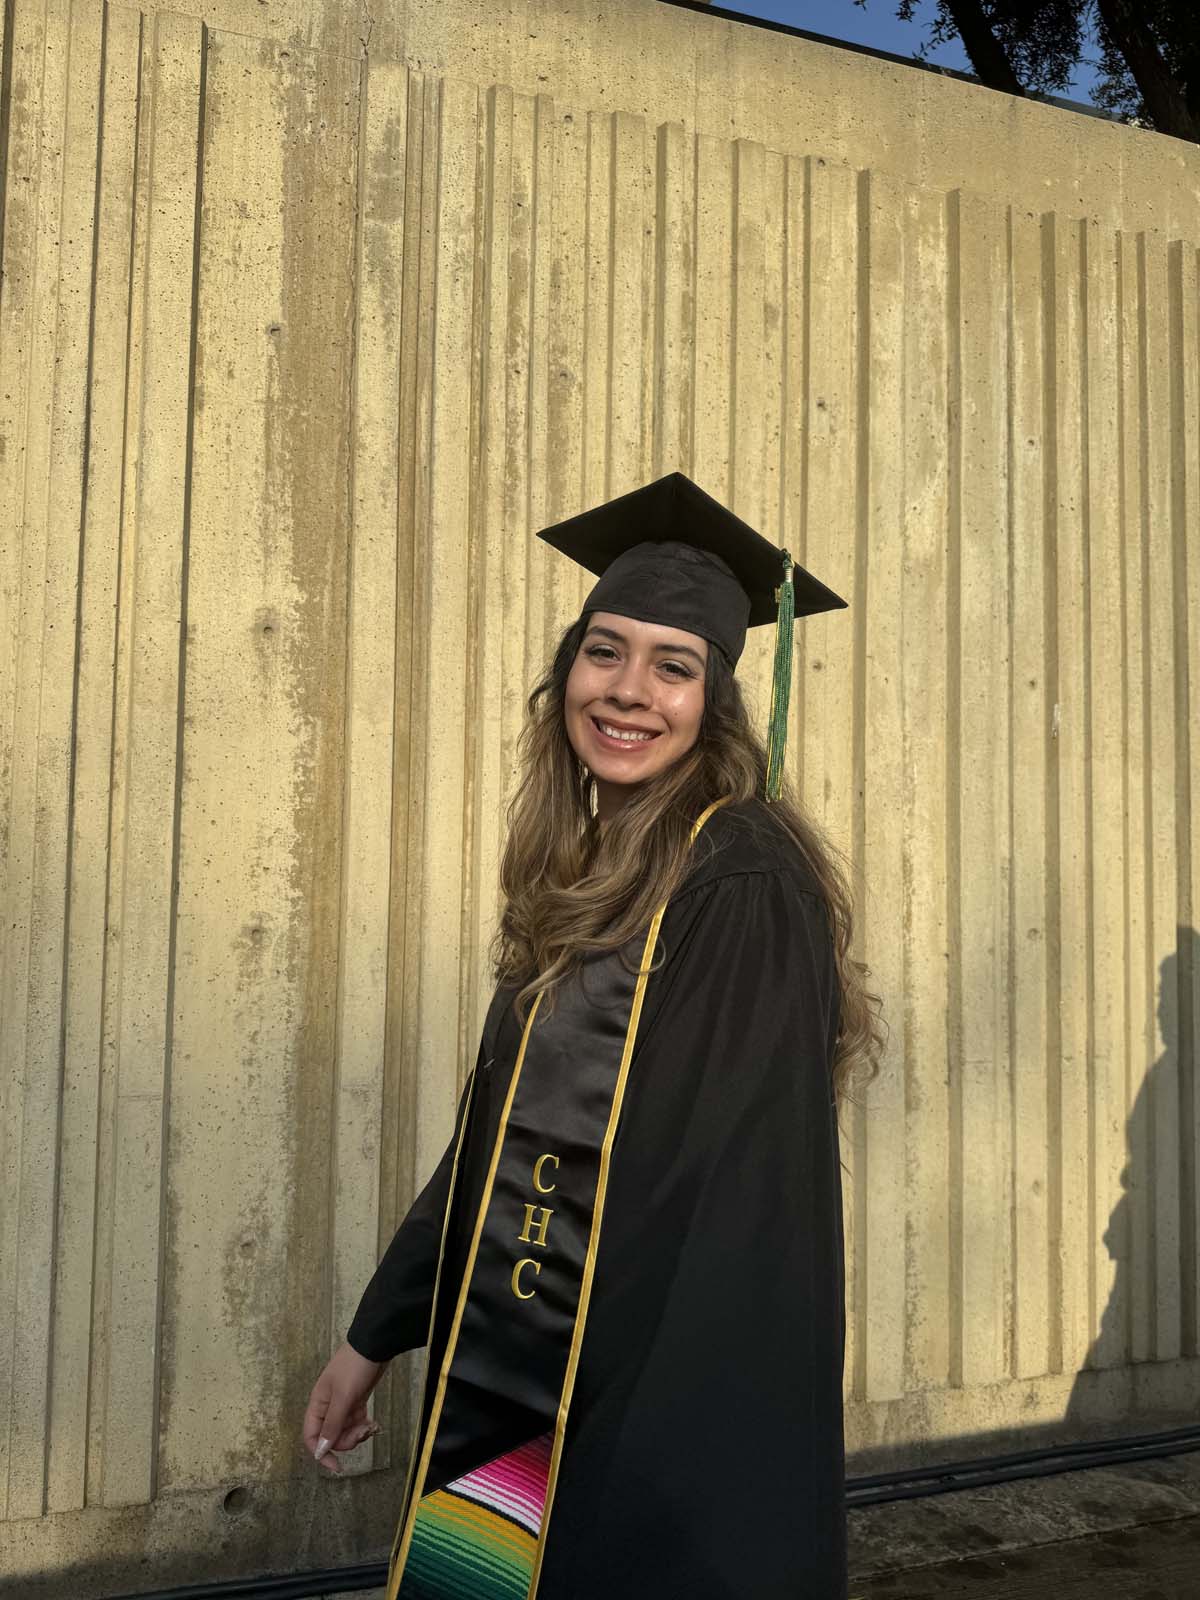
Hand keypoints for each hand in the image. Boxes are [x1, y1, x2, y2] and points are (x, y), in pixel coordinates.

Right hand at [302, 1339, 387, 1473]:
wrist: (375, 1345)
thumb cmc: (355, 1368)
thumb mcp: (343, 1397)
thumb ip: (332, 1424)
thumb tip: (320, 1451)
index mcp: (318, 1405)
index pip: (311, 1437)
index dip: (321, 1453)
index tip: (337, 1466)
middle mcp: (327, 1407)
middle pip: (331, 1437)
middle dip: (347, 1441)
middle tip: (363, 1432)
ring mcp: (343, 1405)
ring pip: (345, 1431)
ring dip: (358, 1434)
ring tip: (371, 1426)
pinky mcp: (356, 1402)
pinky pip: (356, 1423)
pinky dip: (364, 1427)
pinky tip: (374, 1424)